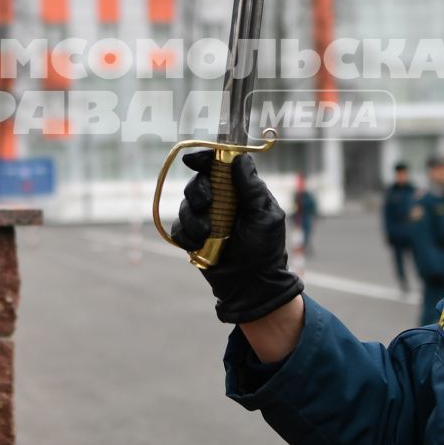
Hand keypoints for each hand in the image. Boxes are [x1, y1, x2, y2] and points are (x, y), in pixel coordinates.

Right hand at [171, 151, 303, 323]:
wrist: (251, 286)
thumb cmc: (264, 250)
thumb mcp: (264, 216)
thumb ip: (251, 188)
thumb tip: (239, 159)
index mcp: (241, 191)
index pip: (220, 165)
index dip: (205, 158)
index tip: (193, 160)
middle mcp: (221, 201)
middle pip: (198, 181)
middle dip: (198, 191)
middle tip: (205, 204)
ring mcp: (206, 219)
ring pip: (186, 205)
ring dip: (193, 219)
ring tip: (207, 234)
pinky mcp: (193, 237)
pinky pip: (179, 228)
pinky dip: (187, 235)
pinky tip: (200, 244)